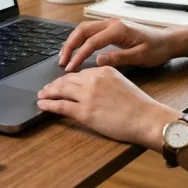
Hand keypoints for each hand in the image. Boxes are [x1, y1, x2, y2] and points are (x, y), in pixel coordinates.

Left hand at [37, 66, 178, 147]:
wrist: (146, 117)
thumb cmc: (139, 105)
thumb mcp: (121, 83)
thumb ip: (106, 82)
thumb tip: (95, 89)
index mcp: (103, 70)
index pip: (80, 73)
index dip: (68, 79)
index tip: (62, 83)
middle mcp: (93, 79)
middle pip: (67, 79)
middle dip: (54, 84)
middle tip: (46, 88)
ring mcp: (87, 95)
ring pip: (60, 90)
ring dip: (48, 92)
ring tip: (41, 95)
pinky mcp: (84, 111)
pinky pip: (60, 105)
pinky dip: (48, 104)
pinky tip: (42, 104)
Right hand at [59, 18, 172, 71]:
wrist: (168, 41)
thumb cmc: (157, 49)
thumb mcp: (140, 57)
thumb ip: (119, 57)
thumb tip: (98, 60)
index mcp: (119, 29)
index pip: (92, 42)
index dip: (79, 55)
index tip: (71, 68)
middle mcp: (112, 23)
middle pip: (83, 30)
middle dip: (70, 45)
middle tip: (62, 61)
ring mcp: (111, 24)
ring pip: (85, 29)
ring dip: (73, 42)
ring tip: (65, 57)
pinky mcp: (112, 28)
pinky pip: (91, 32)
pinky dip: (80, 40)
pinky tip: (77, 51)